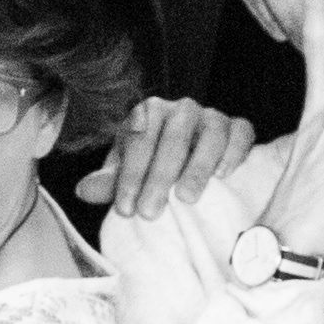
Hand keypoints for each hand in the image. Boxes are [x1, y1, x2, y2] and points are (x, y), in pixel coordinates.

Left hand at [88, 94, 253, 214]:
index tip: (125, 210)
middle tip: (150, 214)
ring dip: (197, 167)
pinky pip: (240, 132)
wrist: (190, 161)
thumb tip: (83, 190)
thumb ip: (108, 182)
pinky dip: (234, 151)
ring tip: (186, 199)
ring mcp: (212, 116)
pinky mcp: (238, 128)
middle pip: (172, 137)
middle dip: (158, 178)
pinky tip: (223, 175)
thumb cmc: (152, 166)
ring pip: (209, 132)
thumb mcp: (127, 174)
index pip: (138, 140)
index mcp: (149, 113)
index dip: (129, 176)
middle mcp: (181, 109)